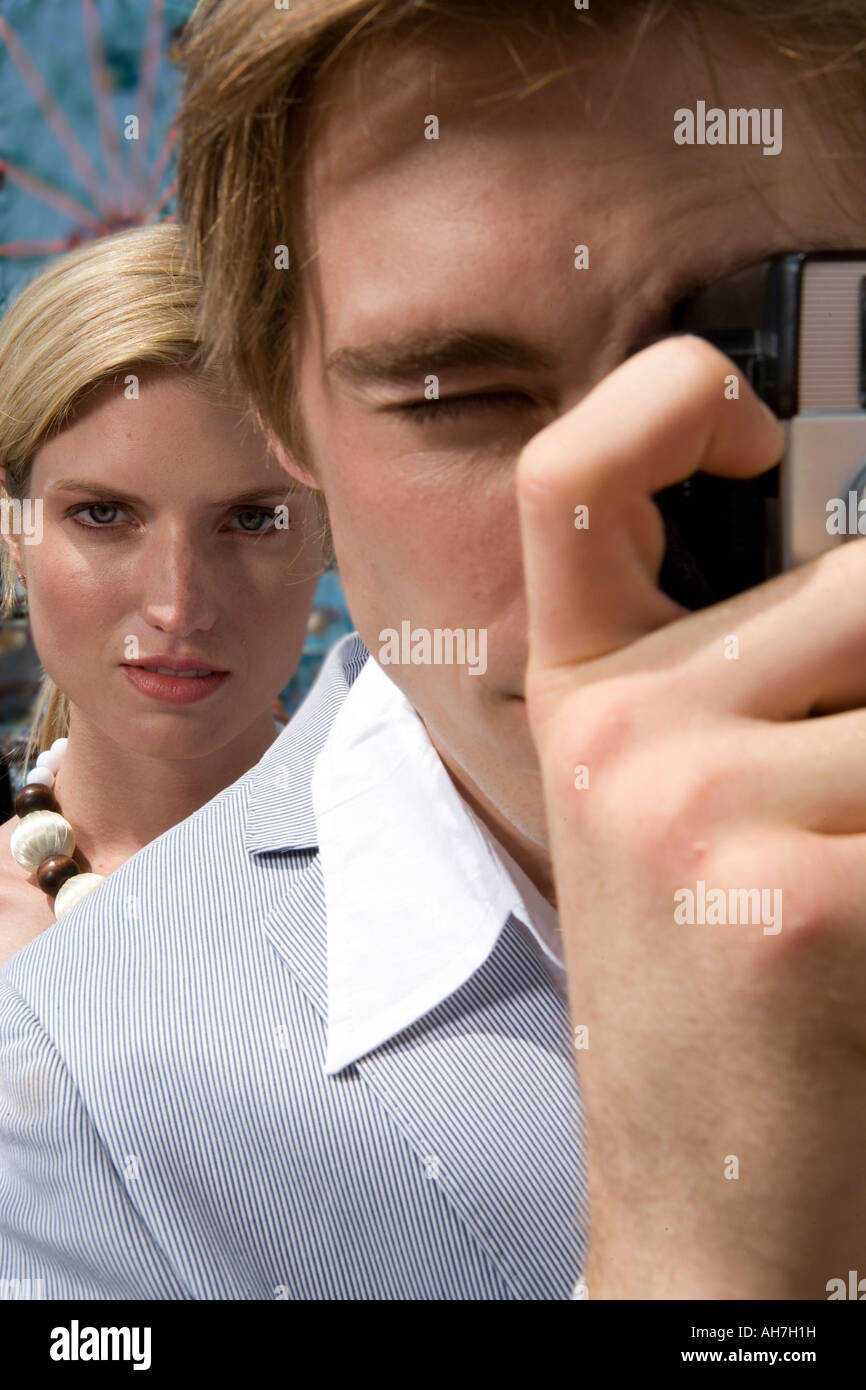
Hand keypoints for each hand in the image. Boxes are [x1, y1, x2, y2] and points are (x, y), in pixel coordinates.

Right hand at [516, 335, 865, 1298]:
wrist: (705, 1178)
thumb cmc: (711, 976)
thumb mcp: (682, 800)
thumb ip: (753, 674)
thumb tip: (860, 582)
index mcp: (583, 692)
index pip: (572, 475)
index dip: (670, 404)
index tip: (763, 448)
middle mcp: (615, 730)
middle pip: (858, 580)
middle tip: (850, 777)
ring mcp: (689, 804)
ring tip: (855, 855)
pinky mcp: (792, 894)